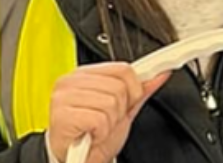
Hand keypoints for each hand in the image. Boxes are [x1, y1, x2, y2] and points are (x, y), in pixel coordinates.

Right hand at [45, 63, 171, 162]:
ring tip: (97, 129)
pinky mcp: (63, 115)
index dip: (133, 90)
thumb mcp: (123, 111)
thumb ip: (140, 91)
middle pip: (119, 87)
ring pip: (111, 103)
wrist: (80, 161)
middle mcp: (71, 82)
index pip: (122, 69)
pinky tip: (91, 135)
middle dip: (120, 110)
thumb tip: (159, 74)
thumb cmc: (94, 137)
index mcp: (84, 75)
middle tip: (106, 121)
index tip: (130, 102)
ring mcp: (64, 97)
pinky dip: (101, 132)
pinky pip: (100, 119)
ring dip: (110, 123)